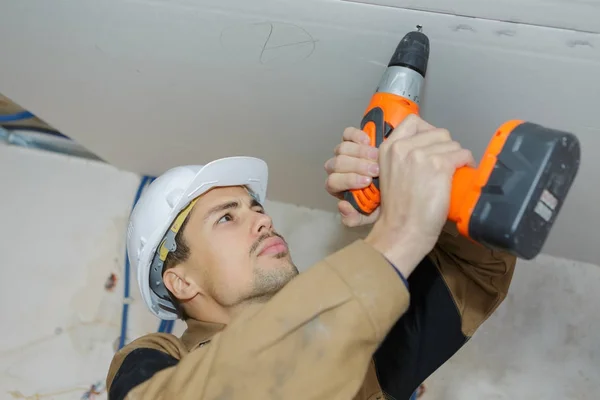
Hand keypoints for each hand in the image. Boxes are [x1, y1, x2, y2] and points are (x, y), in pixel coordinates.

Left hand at [324, 127, 380, 226]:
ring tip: (377, 156)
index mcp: (338, 187)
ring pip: (341, 149)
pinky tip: (369, 141)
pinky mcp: (351, 139)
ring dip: (359, 152)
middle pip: (336, 164)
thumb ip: (355, 218)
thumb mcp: (371, 214)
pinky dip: (357, 136)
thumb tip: (342, 206)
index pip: (333, 182)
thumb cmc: (382, 201)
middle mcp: (338, 169)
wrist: (396, 182)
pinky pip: (348, 134)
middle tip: (376, 169)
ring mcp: (343, 153)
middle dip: (356, 166)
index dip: (349, 180)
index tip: (368, 182)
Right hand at [365, 115, 474, 274]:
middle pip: (438, 132)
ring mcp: (420, 155)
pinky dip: (466, 164)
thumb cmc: (398, 210)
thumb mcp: (391, 174)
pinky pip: (462, 155)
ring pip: (452, 144)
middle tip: (446, 163)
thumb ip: (403, 157)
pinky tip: (460, 175)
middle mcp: (403, 147)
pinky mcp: (438, 165)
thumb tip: (429, 147)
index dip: (428, 130)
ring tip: (453, 173)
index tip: (433, 144)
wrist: (402, 231)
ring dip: (456, 157)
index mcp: (388, 148)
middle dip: (446, 147)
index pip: (413, 121)